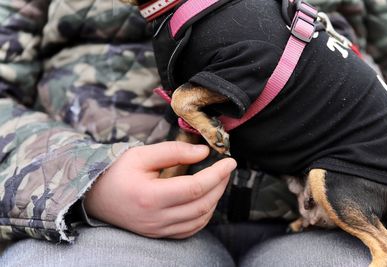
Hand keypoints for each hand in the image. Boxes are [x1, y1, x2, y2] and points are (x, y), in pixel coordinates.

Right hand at [84, 141, 236, 238]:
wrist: (94, 197)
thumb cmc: (116, 172)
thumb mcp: (141, 155)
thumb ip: (173, 151)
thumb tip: (203, 152)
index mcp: (150, 196)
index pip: (195, 188)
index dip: (217, 174)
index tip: (230, 161)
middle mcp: (156, 218)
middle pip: (201, 205)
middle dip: (220, 185)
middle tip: (226, 168)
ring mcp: (158, 229)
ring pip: (199, 219)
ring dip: (214, 200)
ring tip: (218, 181)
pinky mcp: (158, 234)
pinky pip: (190, 229)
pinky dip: (204, 215)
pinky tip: (206, 200)